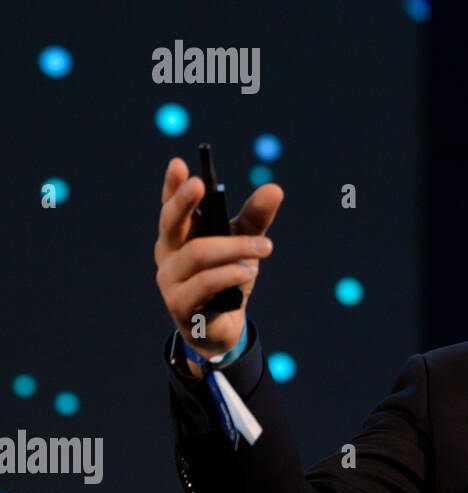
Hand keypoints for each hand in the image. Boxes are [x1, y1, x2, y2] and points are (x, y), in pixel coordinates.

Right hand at [154, 157, 283, 360]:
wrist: (223, 328)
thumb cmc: (228, 279)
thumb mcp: (244, 245)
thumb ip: (256, 218)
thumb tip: (274, 188)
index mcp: (180, 235)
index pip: (171, 206)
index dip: (172, 186)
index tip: (179, 163)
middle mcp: (168, 254)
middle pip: (171, 223)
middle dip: (185, 202)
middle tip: (202, 185)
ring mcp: (170, 280)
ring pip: (197, 254)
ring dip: (234, 248)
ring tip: (264, 247)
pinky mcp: (180, 305)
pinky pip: (204, 284)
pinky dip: (230, 274)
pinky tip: (249, 271)